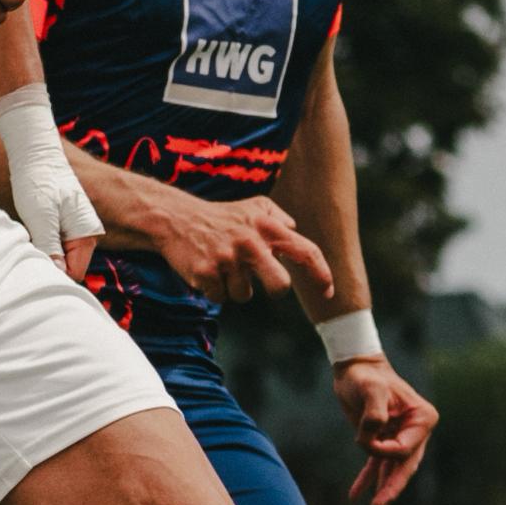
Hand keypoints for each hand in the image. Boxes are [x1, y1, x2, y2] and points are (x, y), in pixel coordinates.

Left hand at [0, 85, 102, 273]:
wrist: (34, 153)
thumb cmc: (39, 181)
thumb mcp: (41, 218)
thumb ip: (51, 249)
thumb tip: (56, 276)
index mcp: (87, 235)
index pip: (75, 273)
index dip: (55, 274)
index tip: (34, 265)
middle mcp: (85, 236)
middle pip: (67, 267)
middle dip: (48, 264)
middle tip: (27, 250)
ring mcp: (73, 231)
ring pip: (58, 257)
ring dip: (42, 253)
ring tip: (27, 237)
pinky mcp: (62, 226)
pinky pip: (53, 246)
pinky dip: (40, 244)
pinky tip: (29, 232)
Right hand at [105, 180, 332, 307]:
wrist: (175, 218)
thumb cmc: (220, 216)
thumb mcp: (252, 207)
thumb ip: (277, 217)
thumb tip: (295, 229)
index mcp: (266, 227)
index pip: (305, 251)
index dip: (321, 273)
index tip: (329, 292)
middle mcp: (250, 242)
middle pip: (279, 286)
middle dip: (273, 289)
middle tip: (260, 279)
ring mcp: (227, 259)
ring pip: (244, 295)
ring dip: (234, 287)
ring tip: (222, 265)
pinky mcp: (206, 273)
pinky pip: (220, 297)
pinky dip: (214, 289)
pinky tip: (206, 269)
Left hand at [333, 355, 436, 504]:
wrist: (355, 366)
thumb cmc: (366, 375)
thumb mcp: (371, 389)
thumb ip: (375, 412)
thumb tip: (374, 432)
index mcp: (422, 419)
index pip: (405, 449)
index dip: (383, 451)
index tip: (365, 437)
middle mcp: (415, 431)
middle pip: (403, 467)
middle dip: (390, 491)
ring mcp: (400, 437)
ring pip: (391, 471)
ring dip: (381, 493)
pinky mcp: (383, 440)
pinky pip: (376, 465)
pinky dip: (366, 480)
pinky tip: (355, 495)